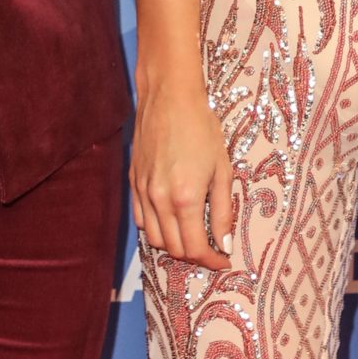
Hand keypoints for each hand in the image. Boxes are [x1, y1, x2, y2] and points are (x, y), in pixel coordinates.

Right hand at [131, 83, 234, 270]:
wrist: (169, 98)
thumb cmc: (202, 128)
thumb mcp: (222, 170)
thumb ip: (223, 211)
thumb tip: (224, 243)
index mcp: (185, 199)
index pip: (195, 248)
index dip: (211, 260)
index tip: (223, 260)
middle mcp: (159, 201)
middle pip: (173, 249)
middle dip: (194, 256)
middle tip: (211, 248)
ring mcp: (142, 193)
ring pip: (154, 238)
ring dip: (174, 245)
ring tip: (192, 236)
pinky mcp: (133, 183)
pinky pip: (141, 219)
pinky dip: (156, 228)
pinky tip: (171, 219)